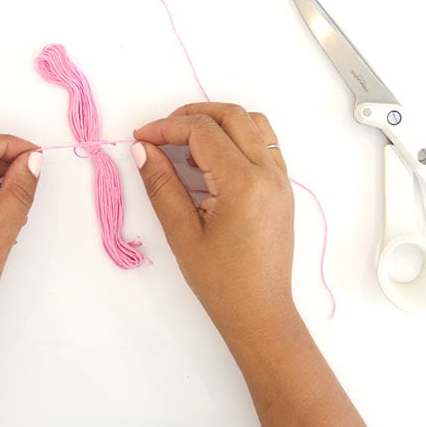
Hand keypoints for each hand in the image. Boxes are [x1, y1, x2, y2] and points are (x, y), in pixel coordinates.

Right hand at [132, 103, 295, 343]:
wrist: (260, 312)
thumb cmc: (220, 282)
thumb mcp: (182, 233)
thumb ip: (161, 185)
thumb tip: (143, 149)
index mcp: (244, 184)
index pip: (203, 131)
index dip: (167, 127)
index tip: (142, 139)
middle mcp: (269, 174)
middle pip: (232, 115)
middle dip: (191, 114)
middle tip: (161, 133)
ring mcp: (281, 180)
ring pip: (253, 123)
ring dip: (218, 120)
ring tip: (186, 140)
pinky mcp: (283, 189)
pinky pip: (264, 144)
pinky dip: (237, 136)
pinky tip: (212, 158)